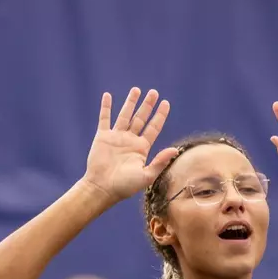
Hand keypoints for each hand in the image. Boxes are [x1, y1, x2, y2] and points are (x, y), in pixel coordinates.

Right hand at [83, 88, 177, 202]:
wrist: (102, 188)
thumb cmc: (125, 186)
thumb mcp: (146, 175)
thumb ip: (160, 162)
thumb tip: (175, 150)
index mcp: (141, 148)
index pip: (153, 128)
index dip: (160, 115)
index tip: (166, 103)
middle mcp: (130, 140)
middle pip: (141, 118)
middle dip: (147, 105)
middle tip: (154, 92)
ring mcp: (116, 137)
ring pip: (125, 115)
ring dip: (130, 102)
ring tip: (137, 90)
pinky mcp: (102, 137)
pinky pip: (104, 119)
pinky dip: (106, 107)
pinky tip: (107, 96)